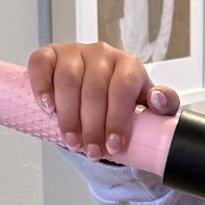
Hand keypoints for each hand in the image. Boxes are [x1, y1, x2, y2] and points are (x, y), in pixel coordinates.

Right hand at [26, 42, 179, 158]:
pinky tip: (48, 108)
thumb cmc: (123, 102)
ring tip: (71, 141)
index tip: (113, 146)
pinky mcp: (50, 55)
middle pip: (93, 89)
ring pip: (68, 81)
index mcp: (128, 65)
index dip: (116, 119)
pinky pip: (41, 64)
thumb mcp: (150, 107)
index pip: (121, 89)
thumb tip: (158, 99)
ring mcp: (74, 52)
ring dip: (68, 116)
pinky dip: (41, 86)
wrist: (100, 95)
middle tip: (92, 151)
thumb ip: (164, 104)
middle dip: (92, 127)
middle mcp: (101, 54)